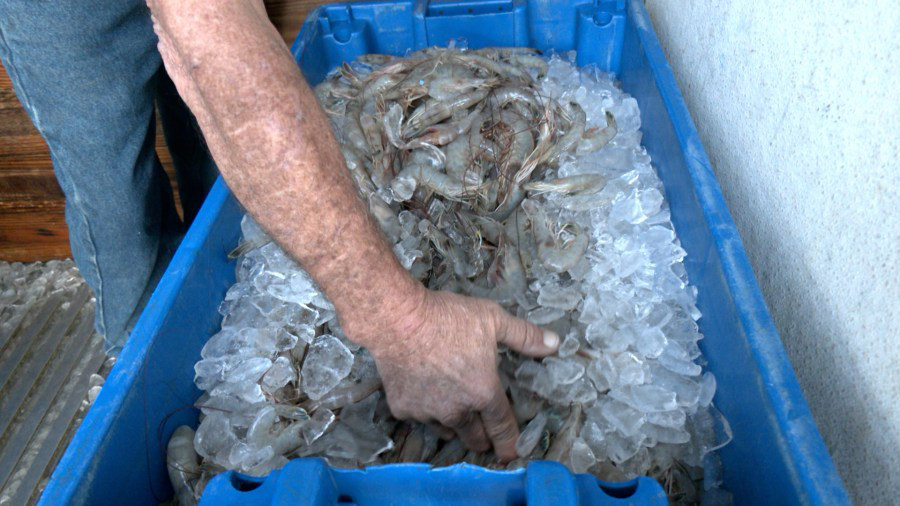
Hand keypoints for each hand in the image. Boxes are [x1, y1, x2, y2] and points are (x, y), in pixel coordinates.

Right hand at [367, 290, 558, 461]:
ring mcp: (428, 413)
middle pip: (474, 438)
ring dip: (453, 424)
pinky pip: (418, 416)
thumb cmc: (448, 317)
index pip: (502, 428)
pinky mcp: (403, 409)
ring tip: (453, 407)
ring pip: (446, 429)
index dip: (509, 444)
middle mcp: (457, 410)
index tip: (510, 454)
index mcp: (483, 392)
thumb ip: (525, 336)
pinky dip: (423, 409)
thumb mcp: (493, 319)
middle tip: (483, 431)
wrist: (399, 319)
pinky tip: (422, 390)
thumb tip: (555, 343)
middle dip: (482, 437)